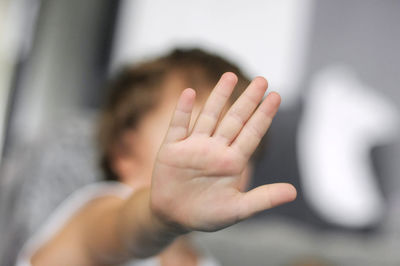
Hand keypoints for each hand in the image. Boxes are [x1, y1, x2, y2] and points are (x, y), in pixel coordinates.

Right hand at [150, 72, 295, 231]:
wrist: (173, 217)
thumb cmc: (206, 214)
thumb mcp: (236, 210)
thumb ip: (263, 199)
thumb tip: (294, 192)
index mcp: (232, 162)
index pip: (252, 134)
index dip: (264, 115)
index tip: (277, 96)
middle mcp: (215, 149)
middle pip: (234, 120)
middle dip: (248, 100)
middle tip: (263, 80)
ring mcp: (193, 147)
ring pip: (208, 116)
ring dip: (218, 96)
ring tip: (230, 76)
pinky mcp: (171, 149)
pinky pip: (178, 126)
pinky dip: (183, 111)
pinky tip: (190, 93)